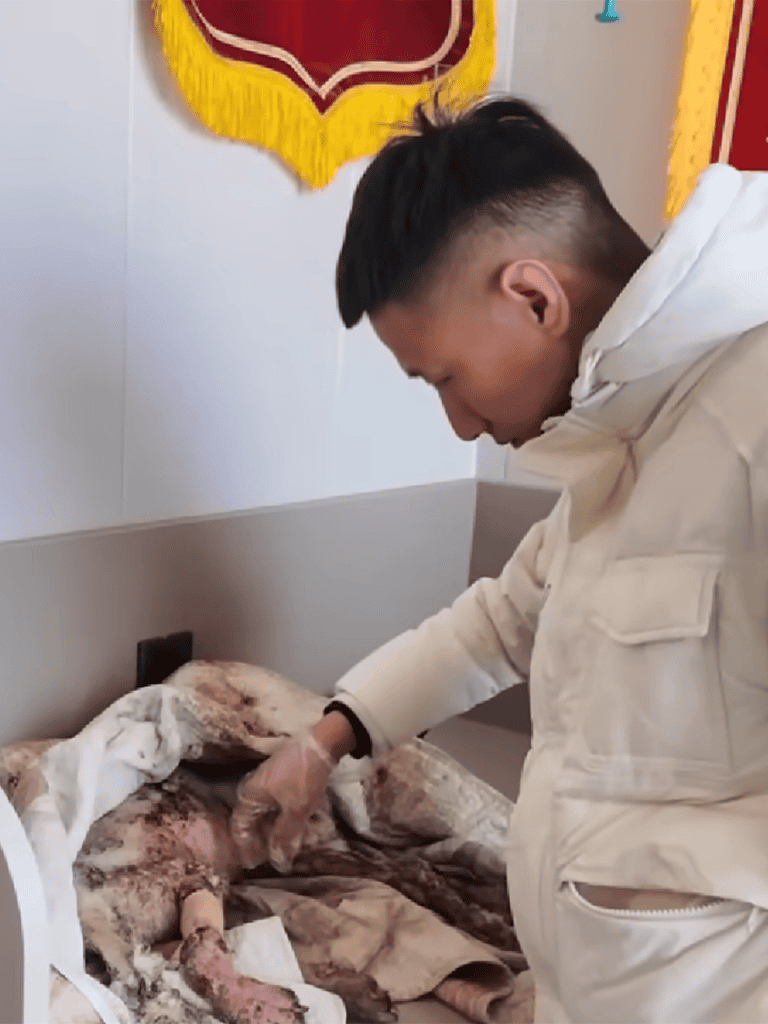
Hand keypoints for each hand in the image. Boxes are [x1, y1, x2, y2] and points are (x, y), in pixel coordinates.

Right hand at [230, 731, 337, 871]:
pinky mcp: (284, 779)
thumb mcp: (296, 810)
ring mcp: (270, 782)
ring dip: (277, 829)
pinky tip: (300, 826)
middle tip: (273, 856)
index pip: (239, 826)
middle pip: (254, 820)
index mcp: (252, 794)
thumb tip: (279, 862)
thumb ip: (285, 836)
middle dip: (263, 840)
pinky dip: (287, 817)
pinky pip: (280, 804)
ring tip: (289, 844)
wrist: (323, 744)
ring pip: (269, 812)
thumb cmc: (304, 777)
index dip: (245, 846)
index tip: (254, 863)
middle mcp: (256, 787)